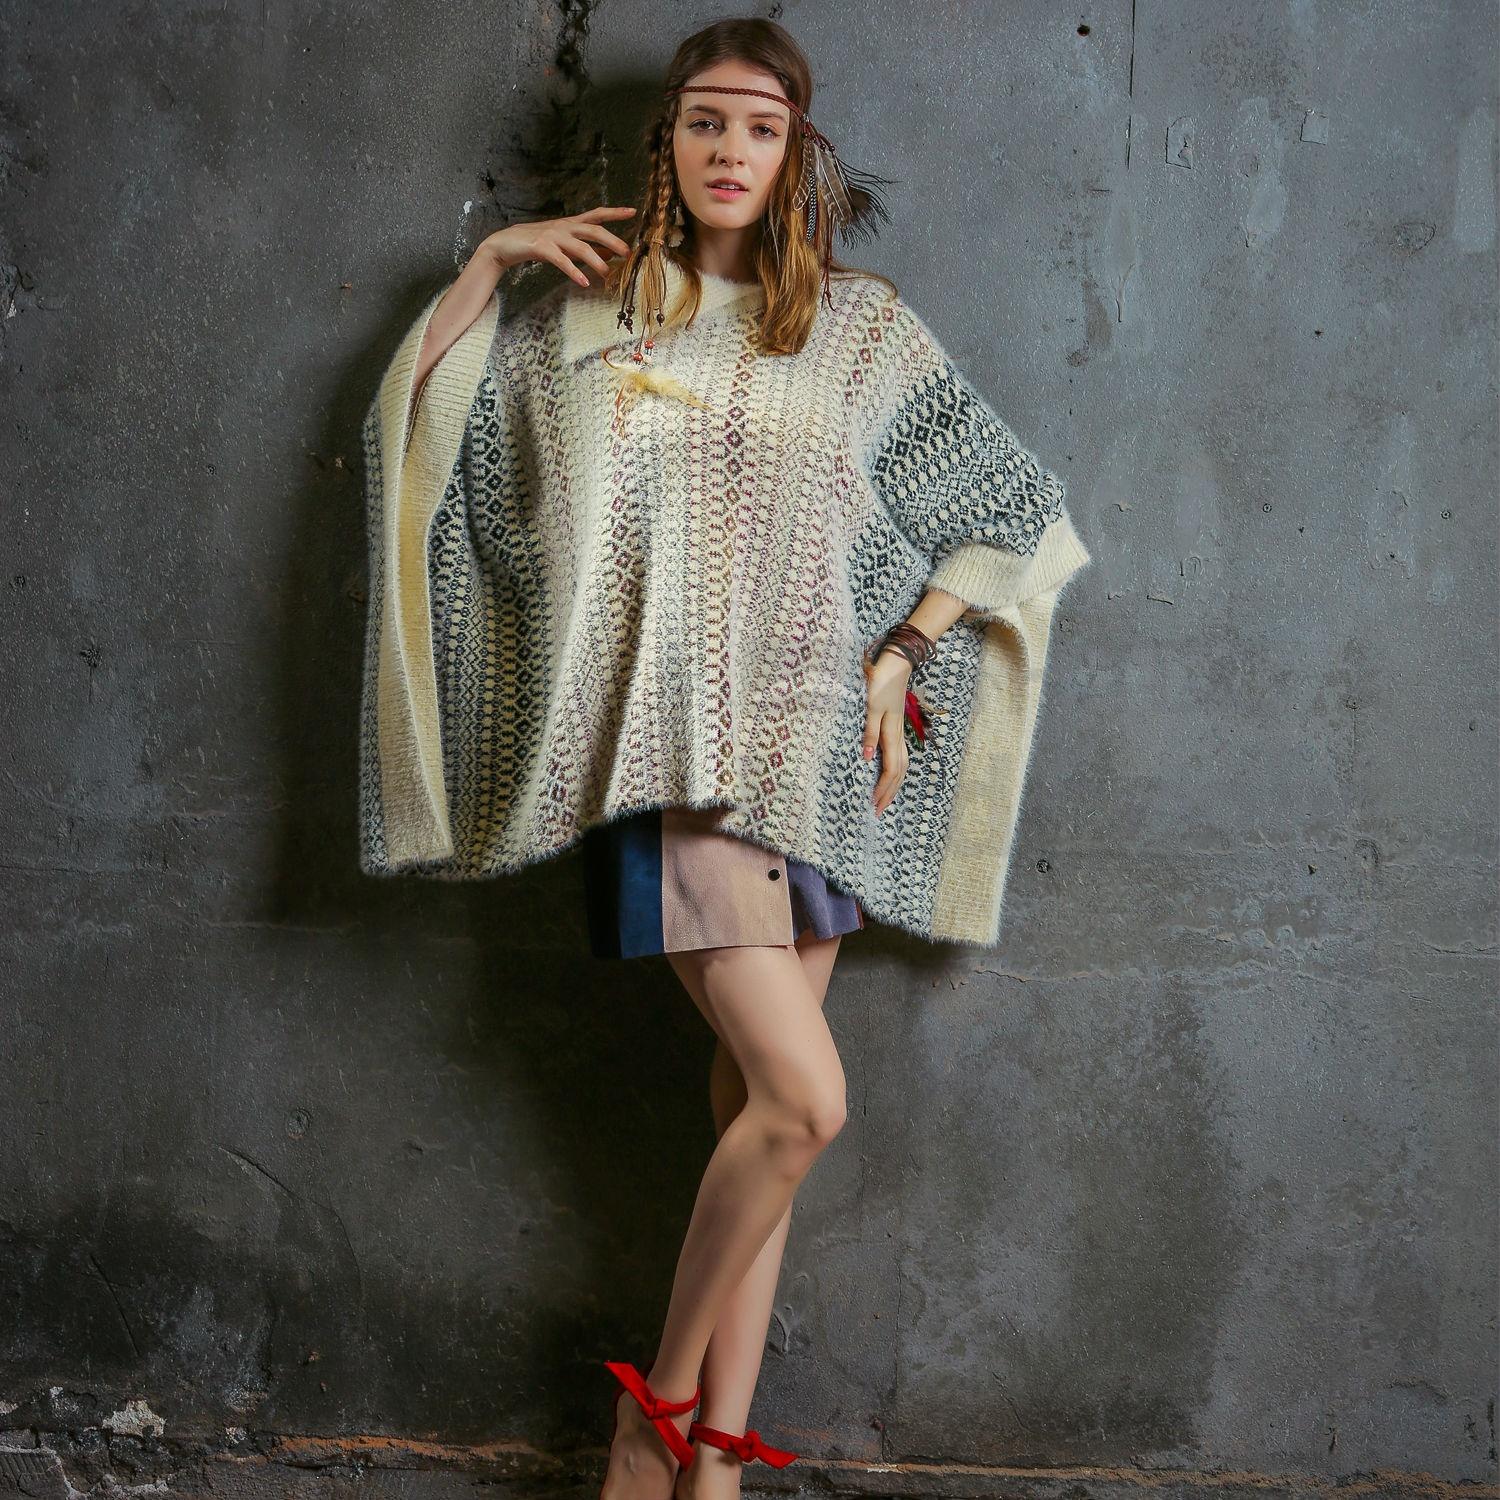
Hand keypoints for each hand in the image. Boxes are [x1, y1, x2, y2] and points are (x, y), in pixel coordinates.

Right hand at [480, 206, 636, 287]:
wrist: (505, 244)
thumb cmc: (537, 244)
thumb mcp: (564, 245)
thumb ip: (586, 249)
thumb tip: (609, 254)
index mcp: (570, 223)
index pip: (596, 214)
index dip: (614, 212)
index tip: (633, 212)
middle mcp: (564, 226)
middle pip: (594, 230)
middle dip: (612, 240)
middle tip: (628, 252)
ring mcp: (553, 236)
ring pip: (580, 247)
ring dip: (596, 262)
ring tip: (607, 275)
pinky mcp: (541, 247)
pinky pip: (562, 261)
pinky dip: (574, 272)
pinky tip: (584, 282)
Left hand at [862, 649, 911, 816]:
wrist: (896, 664)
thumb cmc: (881, 683)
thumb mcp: (871, 707)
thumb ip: (870, 732)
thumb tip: (866, 759)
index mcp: (891, 735)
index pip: (890, 770)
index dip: (882, 789)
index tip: (873, 805)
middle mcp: (898, 737)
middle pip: (898, 773)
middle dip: (889, 794)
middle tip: (878, 811)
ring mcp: (900, 733)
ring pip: (902, 766)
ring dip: (894, 785)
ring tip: (884, 799)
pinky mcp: (897, 728)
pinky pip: (900, 757)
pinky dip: (896, 771)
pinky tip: (890, 774)